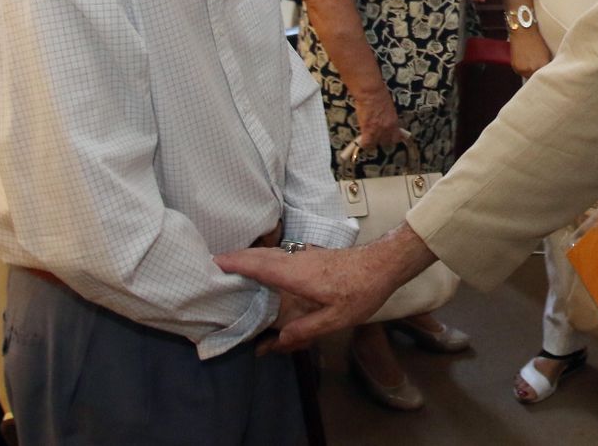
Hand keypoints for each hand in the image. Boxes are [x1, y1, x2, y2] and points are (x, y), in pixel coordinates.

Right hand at [218, 223, 437, 351]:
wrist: (385, 264)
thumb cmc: (362, 290)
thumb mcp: (336, 318)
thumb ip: (305, 330)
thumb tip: (277, 342)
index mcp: (297, 274)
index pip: (258, 265)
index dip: (234, 263)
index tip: (211, 262)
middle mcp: (297, 261)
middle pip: (259, 256)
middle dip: (235, 259)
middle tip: (212, 265)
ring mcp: (305, 256)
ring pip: (270, 254)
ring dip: (249, 258)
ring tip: (230, 267)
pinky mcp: (313, 257)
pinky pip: (280, 256)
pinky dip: (264, 259)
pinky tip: (264, 269)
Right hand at [351, 89, 408, 153]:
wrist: (371, 93)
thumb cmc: (380, 96)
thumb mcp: (389, 109)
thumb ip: (388, 119)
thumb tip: (386, 124)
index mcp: (394, 123)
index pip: (396, 138)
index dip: (392, 139)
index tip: (389, 138)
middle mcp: (387, 129)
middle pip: (386, 142)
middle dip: (382, 140)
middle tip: (377, 137)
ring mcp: (377, 131)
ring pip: (375, 144)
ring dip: (372, 142)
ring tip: (369, 138)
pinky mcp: (367, 130)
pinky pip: (366, 143)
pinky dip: (364, 143)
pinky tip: (362, 139)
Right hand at [508, 27, 551, 77]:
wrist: (524, 32)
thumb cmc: (536, 41)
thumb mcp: (546, 54)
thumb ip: (545, 65)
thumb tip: (546, 72)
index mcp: (542, 66)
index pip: (545, 77)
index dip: (545, 75)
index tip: (545, 74)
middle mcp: (532, 69)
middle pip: (535, 77)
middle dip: (536, 73)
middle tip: (537, 66)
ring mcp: (523, 69)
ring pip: (527, 76)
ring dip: (529, 72)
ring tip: (530, 61)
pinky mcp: (515, 67)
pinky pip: (520, 72)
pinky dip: (522, 69)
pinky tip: (524, 60)